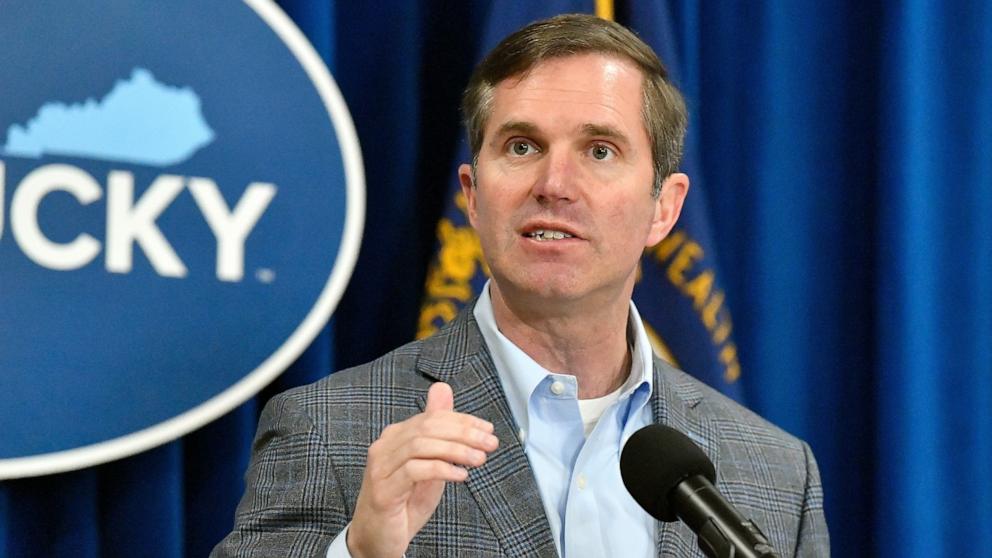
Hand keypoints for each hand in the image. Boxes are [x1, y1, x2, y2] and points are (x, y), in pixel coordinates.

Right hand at [346, 382, 498, 557]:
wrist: (377, 539)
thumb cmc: (404, 502)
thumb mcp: (428, 463)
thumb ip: (438, 432)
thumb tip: (443, 390)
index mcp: (396, 436)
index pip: (432, 417)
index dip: (463, 420)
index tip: (488, 430)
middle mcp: (385, 446)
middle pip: (427, 427)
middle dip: (464, 433)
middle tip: (489, 443)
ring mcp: (381, 468)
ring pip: (421, 445)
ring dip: (456, 450)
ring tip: (479, 459)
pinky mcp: (383, 490)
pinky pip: (415, 470)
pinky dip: (441, 469)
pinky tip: (460, 475)